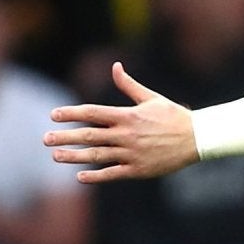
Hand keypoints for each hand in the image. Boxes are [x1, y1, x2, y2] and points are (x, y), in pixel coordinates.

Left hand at [44, 64, 197, 182]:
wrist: (198, 139)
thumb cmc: (174, 116)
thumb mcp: (151, 97)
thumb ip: (128, 85)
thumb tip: (115, 66)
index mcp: (128, 115)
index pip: (93, 112)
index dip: (71, 113)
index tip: (53, 115)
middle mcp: (127, 134)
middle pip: (89, 135)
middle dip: (65, 137)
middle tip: (45, 139)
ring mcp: (132, 153)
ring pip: (97, 155)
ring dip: (74, 156)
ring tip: (56, 156)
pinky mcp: (139, 169)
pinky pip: (113, 173)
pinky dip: (96, 176)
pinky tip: (80, 177)